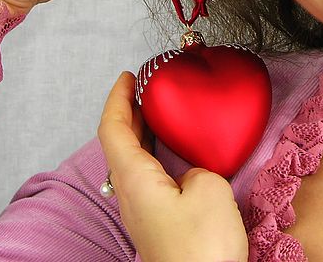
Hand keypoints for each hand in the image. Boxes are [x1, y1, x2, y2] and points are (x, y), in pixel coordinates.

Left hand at [98, 71, 248, 261]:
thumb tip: (191, 175)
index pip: (112, 129)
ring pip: (132, 162)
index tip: (127, 77)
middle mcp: (131, 194)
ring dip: (142, 134)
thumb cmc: (201, 248)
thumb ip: (198, 168)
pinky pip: (148, 179)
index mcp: (135, 179)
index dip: (116, 99)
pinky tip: (177, 155)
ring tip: (161, 114)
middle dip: (129, 112)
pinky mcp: (157, 224)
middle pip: (119, 144)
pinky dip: (156, 155)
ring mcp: (142, 212)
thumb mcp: (210, 189)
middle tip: (145, 89)